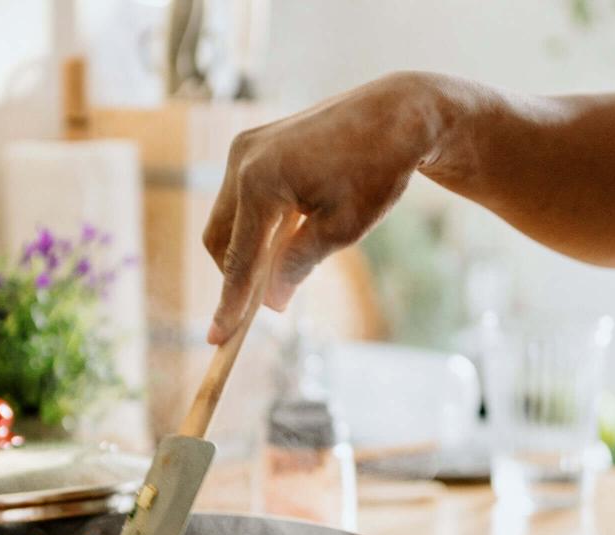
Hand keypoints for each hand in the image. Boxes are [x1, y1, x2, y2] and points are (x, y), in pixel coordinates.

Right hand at [202, 72, 451, 343]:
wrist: (396, 114)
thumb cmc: (377, 170)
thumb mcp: (342, 229)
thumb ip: (297, 265)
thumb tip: (270, 304)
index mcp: (260, 183)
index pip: (239, 259)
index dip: (230, 305)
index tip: (219, 340)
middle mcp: (242, 161)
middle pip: (218, 238)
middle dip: (235, 273)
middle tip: (259, 306)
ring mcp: (244, 148)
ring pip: (226, 217)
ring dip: (247, 247)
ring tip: (285, 264)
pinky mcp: (253, 143)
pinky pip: (240, 196)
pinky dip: (256, 222)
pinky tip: (289, 231)